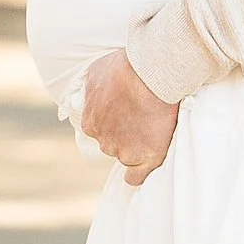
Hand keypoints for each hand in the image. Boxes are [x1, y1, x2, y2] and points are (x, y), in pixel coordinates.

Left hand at [77, 47, 180, 183]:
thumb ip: (92, 90)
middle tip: (142, 118)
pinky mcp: (144, 158)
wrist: (150, 73)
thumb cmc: (125, 67)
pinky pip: (136, 177)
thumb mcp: (95, 73)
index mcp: (90, 122)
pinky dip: (141, 173)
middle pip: (113, 144)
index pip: (99, 131)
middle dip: (125, 134)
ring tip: (154, 127)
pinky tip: (148, 162)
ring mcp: (123, 151)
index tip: (126, 114)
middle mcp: (102, 140)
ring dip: (138, 146)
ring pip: (127, 156)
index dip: (115, 123)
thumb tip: (89, 92)